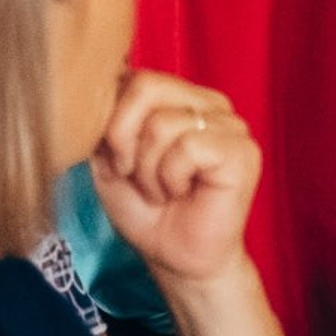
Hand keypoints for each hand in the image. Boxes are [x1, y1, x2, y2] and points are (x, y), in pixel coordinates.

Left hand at [89, 72, 261, 288]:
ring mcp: (230, 124)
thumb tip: (93, 95)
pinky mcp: (241, 151)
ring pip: (163, 124)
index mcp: (181, 99)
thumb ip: (104, 125)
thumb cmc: (146, 211)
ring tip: (162, 190)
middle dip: (123, 140)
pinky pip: (188, 148)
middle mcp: (208, 104)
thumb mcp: (109, 162)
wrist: (175, 258)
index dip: (111, 121)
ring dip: (148, 171)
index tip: (117, 160)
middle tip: (133, 174)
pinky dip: (171, 178)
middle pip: (146, 87)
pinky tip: (182, 192)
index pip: (134, 77)